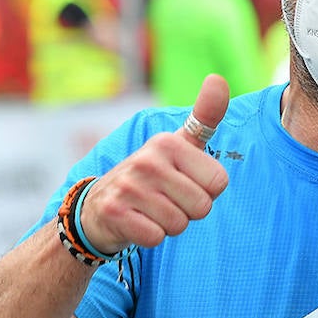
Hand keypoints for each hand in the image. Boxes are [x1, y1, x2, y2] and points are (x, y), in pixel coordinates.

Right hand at [79, 74, 230, 251]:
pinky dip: (150, 237)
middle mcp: (147, 159)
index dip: (206, 191)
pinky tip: (137, 222)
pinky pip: (155, 238)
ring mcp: (128, 185)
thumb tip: (218, 79)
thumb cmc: (151, 175)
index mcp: (168, 142)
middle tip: (165, 200)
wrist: (99, 205)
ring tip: (150, 210)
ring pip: (179, 224)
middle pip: (202, 207)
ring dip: (168, 225)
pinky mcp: (114, 212)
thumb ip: (204, 117)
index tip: (183, 182)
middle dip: (188, 211)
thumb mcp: (179, 145)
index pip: (219, 182)